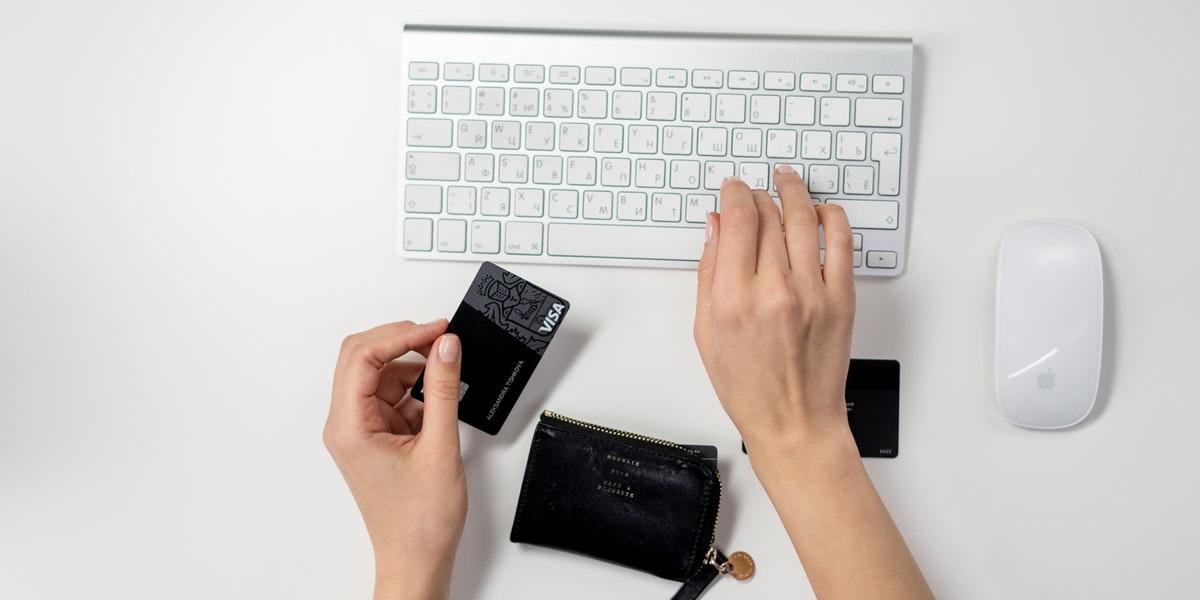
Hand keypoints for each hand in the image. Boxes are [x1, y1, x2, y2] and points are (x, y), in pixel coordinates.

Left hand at [324, 320, 465, 599]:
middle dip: (402, 342)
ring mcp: (360, 429)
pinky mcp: (376, 435)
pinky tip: (439, 398)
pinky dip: (416, 389)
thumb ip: (443, 389)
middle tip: (440, 337)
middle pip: (363, 358)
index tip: (437, 330)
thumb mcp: (440, 445)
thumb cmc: (420, 520)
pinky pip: (392, 395)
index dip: (402, 335)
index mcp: (349, 426)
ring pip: (380, 374)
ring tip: (447, 371)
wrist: (417, 558)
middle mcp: (346, 424)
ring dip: (412, 367)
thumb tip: (446, 346)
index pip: (363, 357)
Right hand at [694, 166, 856, 462]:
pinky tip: (821, 211)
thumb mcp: (707, 331)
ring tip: (787, 181)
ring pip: (804, 219)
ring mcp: (813, 293)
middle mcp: (774, 291)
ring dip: (794, 192)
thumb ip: (709, 273)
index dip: (734, 194)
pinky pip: (842, 242)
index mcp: (733, 299)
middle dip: (758, 194)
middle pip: (769, 215)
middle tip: (754, 191)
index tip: (732, 189)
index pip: (737, 220)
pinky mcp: (842, 300)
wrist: (794, 422)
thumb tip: (715, 227)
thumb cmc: (749, 387)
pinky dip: (832, 217)